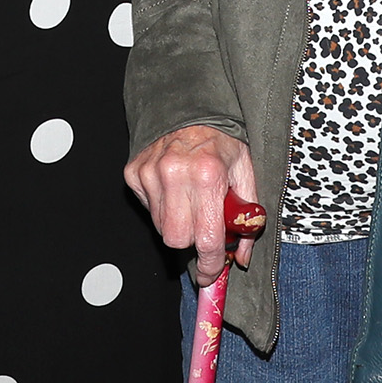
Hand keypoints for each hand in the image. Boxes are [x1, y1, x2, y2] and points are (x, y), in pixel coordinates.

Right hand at [126, 125, 257, 283]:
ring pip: (159, 226)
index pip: (206, 239)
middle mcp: (176, 174)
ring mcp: (150, 172)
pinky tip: (173, 188)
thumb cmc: (221, 141)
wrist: (193, 109)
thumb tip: (240, 257)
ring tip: (189, 200)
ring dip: (177, 222)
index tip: (211, 273)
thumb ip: (247, 219)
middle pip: (176, 239)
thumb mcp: (245, 174)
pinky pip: (146, 208)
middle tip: (203, 228)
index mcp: (208, 175)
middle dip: (191, 241)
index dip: (211, 263)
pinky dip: (161, 206)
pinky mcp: (134, 171)